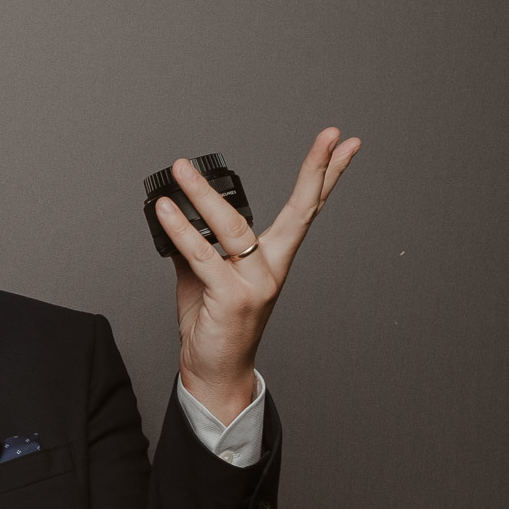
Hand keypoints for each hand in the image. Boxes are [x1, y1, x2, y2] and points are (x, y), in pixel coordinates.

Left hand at [157, 127, 361, 419]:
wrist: (213, 373)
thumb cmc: (214, 327)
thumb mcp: (204, 278)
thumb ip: (197, 248)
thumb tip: (176, 220)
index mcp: (272, 260)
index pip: (305, 210)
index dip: (324, 176)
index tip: (343, 143)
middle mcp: (271, 269)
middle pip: (299, 212)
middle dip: (316, 170)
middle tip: (333, 135)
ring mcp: (255, 284)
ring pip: (233, 228)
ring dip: (203, 194)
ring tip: (182, 169)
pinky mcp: (231, 298)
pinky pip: (202, 256)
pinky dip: (180, 231)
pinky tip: (165, 210)